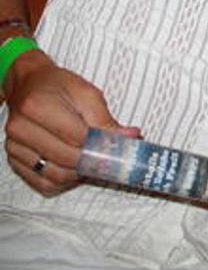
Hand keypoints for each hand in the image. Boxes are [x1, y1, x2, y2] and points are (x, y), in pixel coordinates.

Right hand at [3, 51, 139, 194]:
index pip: (78, 138)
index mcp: (37, 106)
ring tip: (97, 163)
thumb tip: (130, 138)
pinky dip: (65, 182)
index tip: (123, 149)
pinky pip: (44, 183)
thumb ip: (105, 119)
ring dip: (82, 175)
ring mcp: (14, 147)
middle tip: (115, 160)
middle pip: (67, 159)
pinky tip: (77, 170)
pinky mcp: (15, 161)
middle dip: (96, 162)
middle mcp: (21, 129)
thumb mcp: (86, 93)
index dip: (104, 146)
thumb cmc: (58, 87)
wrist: (29, 85)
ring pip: (56, 176)